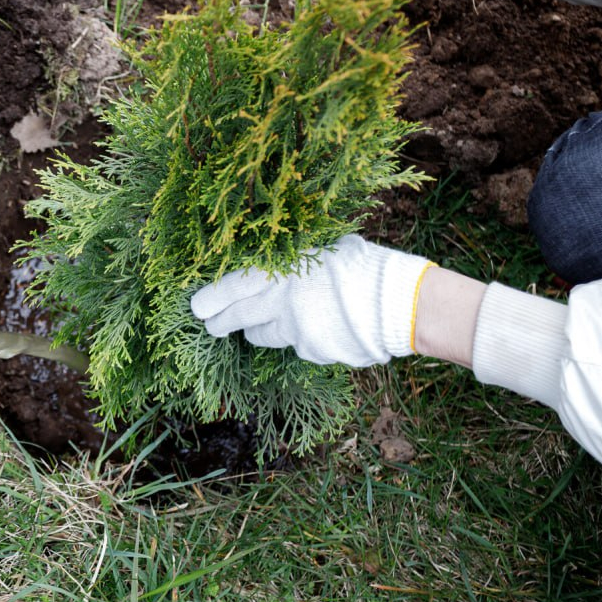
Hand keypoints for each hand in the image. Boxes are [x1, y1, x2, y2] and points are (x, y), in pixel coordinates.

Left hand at [190, 235, 434, 367]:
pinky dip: (304, 339)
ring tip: (265, 325)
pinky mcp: (314, 353)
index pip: (231, 287)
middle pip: (239, 318)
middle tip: (212, 325)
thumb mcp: (324, 249)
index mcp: (281, 271)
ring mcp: (297, 332)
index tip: (196, 307)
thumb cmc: (367, 266)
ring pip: (264, 336)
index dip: (211, 299)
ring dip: (261, 330)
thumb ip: (293, 262)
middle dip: (222, 323)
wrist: (404, 303)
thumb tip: (271, 265)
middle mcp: (282, 303)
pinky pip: (299, 347)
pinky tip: (322, 328)